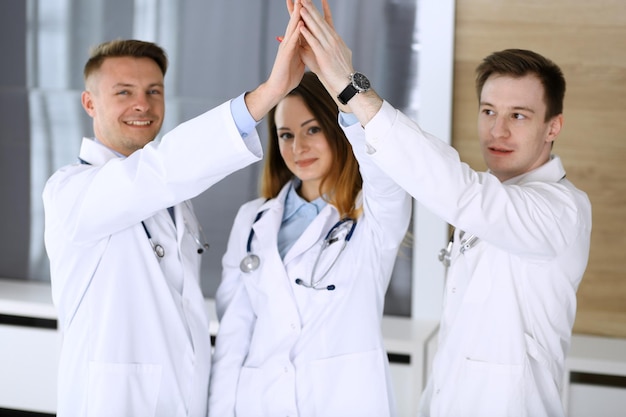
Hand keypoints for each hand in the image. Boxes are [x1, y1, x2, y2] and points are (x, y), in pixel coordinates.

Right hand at [245, 0, 305, 120]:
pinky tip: (300, 24)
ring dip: (296, 15)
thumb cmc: (288, 75)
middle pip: (293, 21)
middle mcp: (289, 41)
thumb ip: (302, 49)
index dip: (302, 11)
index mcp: (294, 42)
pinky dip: (296, 32)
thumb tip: (308, 43)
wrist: (279, 88)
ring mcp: (286, 47)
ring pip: (292, 27)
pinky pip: (292, 42)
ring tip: (300, 2)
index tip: (305, 0)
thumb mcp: (299, 58)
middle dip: (297, 7)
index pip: (298, 23)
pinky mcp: (285, 55)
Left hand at [297, 0, 354, 96]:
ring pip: (317, 29)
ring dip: (308, 17)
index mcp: (336, 39)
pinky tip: (301, 27)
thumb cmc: (342, 72)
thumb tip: (336, 42)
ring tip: (301, 7)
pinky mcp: (324, 55)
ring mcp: (329, 47)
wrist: (347, 83)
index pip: (328, 20)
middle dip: (312, 8)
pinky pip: (314, 42)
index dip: (322, 9)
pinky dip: (307, 34)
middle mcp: (333, 40)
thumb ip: (335, 47)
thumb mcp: (341, 55)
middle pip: (320, 21)